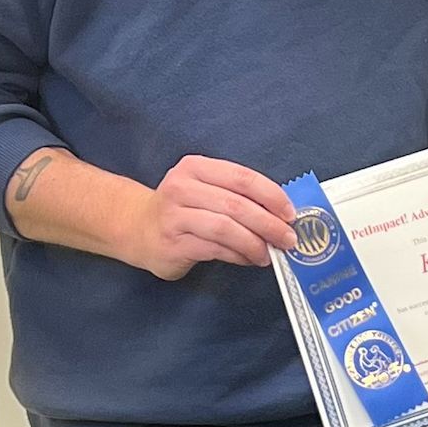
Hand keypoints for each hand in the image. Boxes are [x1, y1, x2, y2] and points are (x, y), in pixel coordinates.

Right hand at [124, 155, 296, 279]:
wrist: (137, 229)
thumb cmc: (181, 210)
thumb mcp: (204, 190)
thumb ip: (236, 197)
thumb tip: (279, 216)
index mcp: (195, 167)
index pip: (242, 177)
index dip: (271, 195)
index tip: (290, 213)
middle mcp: (182, 187)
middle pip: (236, 204)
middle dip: (269, 224)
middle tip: (288, 239)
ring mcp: (174, 216)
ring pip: (226, 228)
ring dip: (254, 243)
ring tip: (269, 254)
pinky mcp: (173, 243)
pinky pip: (215, 249)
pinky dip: (238, 255)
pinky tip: (249, 259)